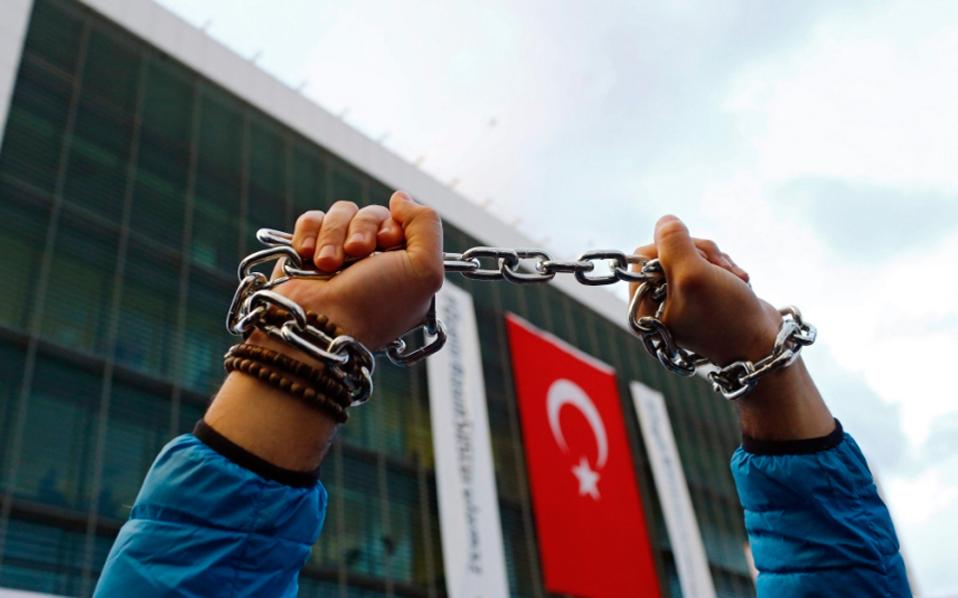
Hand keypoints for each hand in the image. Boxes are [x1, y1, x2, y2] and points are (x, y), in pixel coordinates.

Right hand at [264, 191, 443, 349]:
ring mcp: (338, 257)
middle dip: (364, 230)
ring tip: (328, 265)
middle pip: (371, 214)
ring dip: (334, 236)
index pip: (401, 221)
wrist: (317, 326)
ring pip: (340, 213)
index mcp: (402, 267)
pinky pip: (311, 220)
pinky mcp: (305, 254)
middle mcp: (372, 262)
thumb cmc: (373, 305)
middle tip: (358, 254)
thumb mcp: (425, 269)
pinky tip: (307, 257)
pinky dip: (309, 234)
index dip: (394, 226)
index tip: (388, 243)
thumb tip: (400, 198)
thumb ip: (427, 225)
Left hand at [630, 215, 781, 365]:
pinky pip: (706, 264)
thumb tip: (664, 221)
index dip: (673, 250)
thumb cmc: (727, 316)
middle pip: (669, 251)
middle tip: (719, 270)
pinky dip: (724, 268)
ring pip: (691, 254)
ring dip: (716, 261)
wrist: (764, 343)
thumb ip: (673, 244)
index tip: (698, 263)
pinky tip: (738, 282)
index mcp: (642, 308)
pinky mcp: (701, 294)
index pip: (643, 255)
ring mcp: (680, 299)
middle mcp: (656, 304)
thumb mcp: (694, 275)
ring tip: (733, 279)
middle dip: (700, 255)